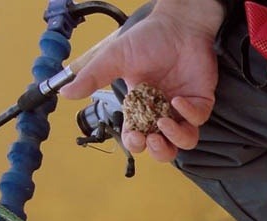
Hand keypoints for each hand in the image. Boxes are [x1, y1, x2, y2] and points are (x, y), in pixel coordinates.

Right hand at [59, 0, 223, 161]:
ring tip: (164, 122)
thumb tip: (65, 93)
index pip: (138, 137)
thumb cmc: (147, 39)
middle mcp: (162, 112)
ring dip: (175, 137)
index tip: (135, 137)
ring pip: (185, 140)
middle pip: (164, 148)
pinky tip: (178, 100)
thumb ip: (93, 77)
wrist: (177, 24)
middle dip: (158, 151)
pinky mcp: (201, 101)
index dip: (136, 143)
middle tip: (152, 139)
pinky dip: (189, 114)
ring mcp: (183, 108)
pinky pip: (198, 119)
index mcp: (141, 107)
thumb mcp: (115, 59)